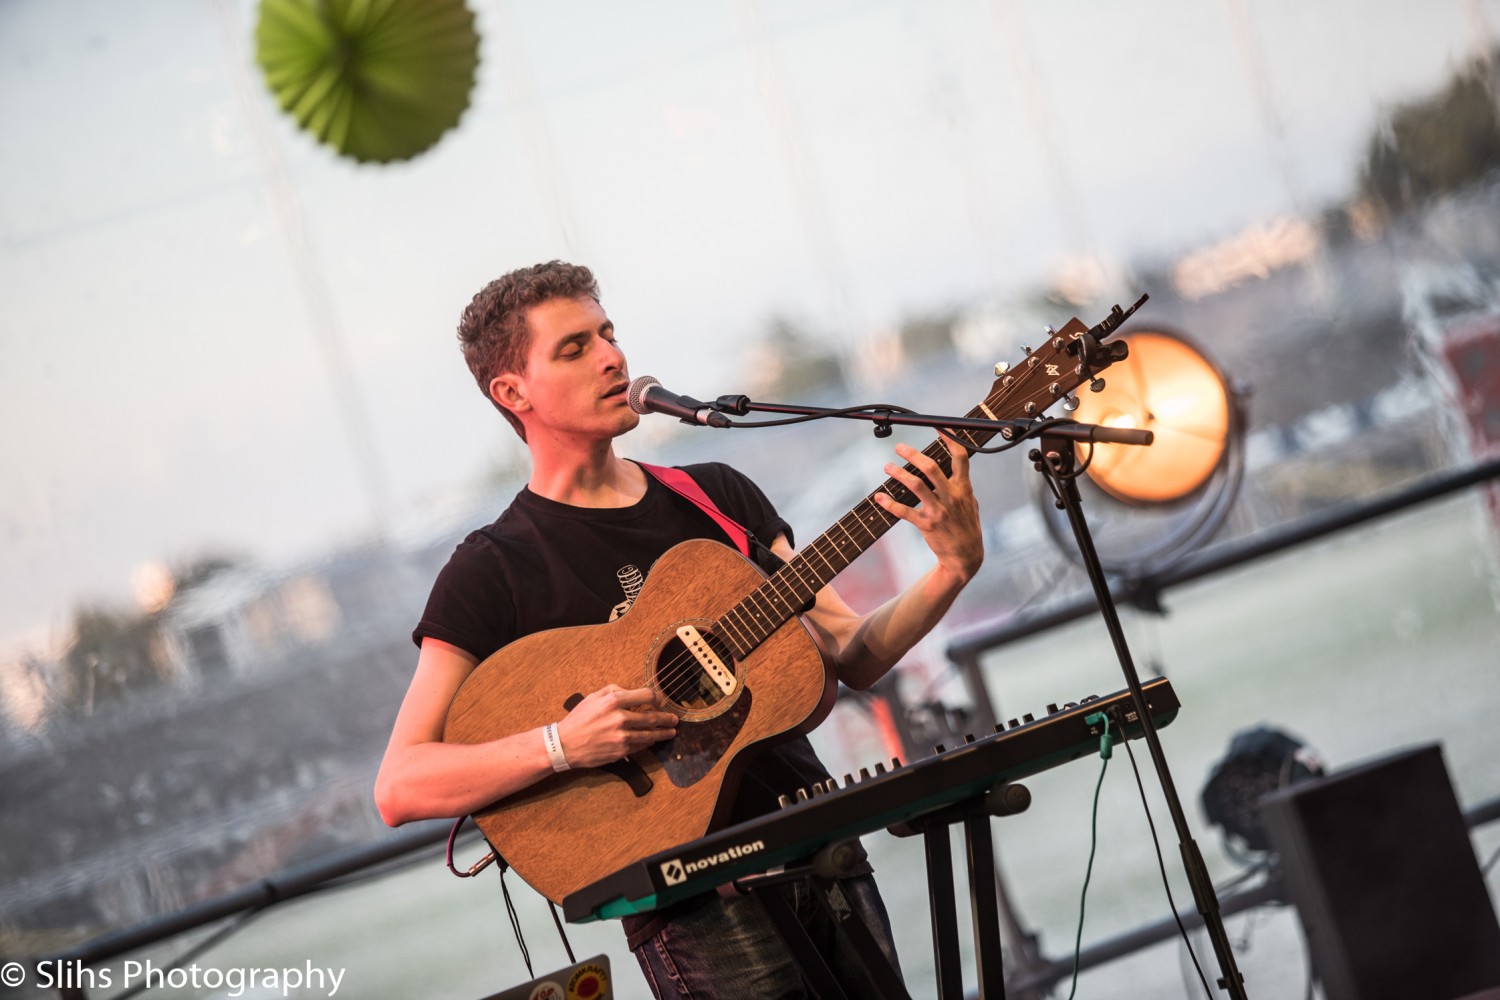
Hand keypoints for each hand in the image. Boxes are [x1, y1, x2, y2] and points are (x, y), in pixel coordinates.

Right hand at [555, 684, 677, 766]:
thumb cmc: (579, 719)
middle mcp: (620, 717)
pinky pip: (641, 745)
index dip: (656, 698)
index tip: (659, 702)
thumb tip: (632, 692)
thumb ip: (615, 691)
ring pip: (650, 734)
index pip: (647, 695)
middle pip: (653, 717)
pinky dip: (648, 742)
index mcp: (614, 701)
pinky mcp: (621, 750)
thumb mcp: (594, 697)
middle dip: (667, 719)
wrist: (565, 744)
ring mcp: (622, 736)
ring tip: (671, 732)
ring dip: (663, 733)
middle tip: (674, 720)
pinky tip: (653, 740)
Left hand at [874, 433, 983, 583]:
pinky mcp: (927, 525)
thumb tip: (953, 468)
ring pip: (915, 486)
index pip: (959, 457)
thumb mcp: (970, 503)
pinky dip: (890, 504)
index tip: (938, 427)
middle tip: (899, 447)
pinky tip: (879, 497)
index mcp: (963, 488)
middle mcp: (951, 496)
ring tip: (887, 467)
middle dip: (913, 454)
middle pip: (931, 468)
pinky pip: (905, 512)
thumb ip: (961, 485)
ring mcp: (939, 510)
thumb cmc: (967, 526)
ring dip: (899, 474)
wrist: (966, 555)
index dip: (950, 440)